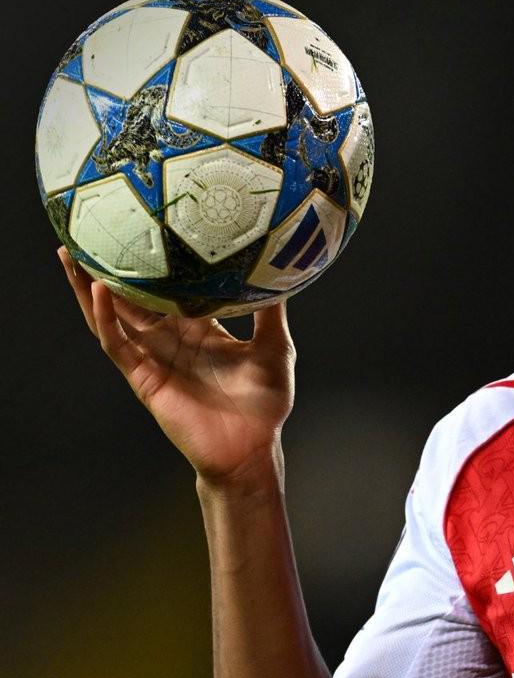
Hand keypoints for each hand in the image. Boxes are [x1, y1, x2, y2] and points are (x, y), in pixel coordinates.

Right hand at [58, 247, 295, 485]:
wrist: (252, 448)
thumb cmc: (265, 403)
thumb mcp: (275, 348)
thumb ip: (271, 314)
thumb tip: (279, 273)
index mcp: (200, 328)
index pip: (170, 289)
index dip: (153, 264)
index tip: (144, 229)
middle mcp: (172, 339)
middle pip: (132, 297)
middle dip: (109, 268)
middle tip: (90, 229)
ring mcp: (154, 357)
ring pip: (113, 316)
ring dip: (89, 288)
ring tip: (71, 254)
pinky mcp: (143, 378)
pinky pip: (118, 344)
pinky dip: (106, 319)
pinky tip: (99, 292)